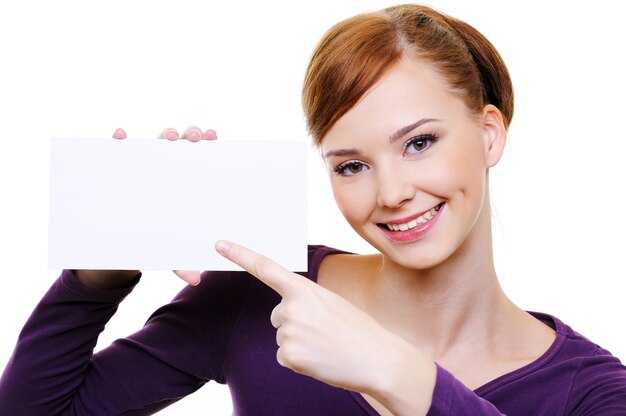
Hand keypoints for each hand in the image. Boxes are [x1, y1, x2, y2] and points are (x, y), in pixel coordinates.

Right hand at [111, 126, 217, 285]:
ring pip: (155, 144)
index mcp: (185, 183)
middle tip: (194, 136)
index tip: (216, 138)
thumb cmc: (155, 241)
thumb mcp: (168, 251)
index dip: (208, 146)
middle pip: (180, 146)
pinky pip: (119, 152)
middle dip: (189, 135)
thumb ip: (181, 261)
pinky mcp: (121, 171)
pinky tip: (120, 136)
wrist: (123, 244)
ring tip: (169, 135)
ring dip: (163, 135)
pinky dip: (119, 141)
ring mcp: (144, 168)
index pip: (199, 159)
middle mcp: (167, 170)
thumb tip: (195, 279)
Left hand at [214, 240, 411, 394]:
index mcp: (304, 289)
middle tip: (324, 331)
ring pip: (283, 336)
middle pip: (278, 315)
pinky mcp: (288, 355)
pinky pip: (285, 356)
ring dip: (300, 343)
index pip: (266, 268)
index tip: (220, 245)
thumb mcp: (331, 303)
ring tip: (326, 345)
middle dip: (296, 323)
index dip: (240, 255)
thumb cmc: (357, 330)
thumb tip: (286, 317)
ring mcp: (288, 332)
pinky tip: (320, 359)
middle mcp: (291, 307)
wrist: (377, 359)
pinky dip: (300, 361)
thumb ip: (305, 302)